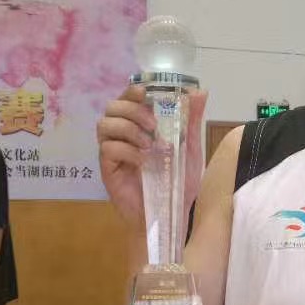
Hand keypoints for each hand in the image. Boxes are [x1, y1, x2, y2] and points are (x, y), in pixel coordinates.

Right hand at [97, 84, 207, 230]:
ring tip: (149, 145)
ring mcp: (112, 151)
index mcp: (138, 125)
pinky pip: (108, 149)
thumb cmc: (178, 182)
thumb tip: (200, 91)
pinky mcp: (108, 169)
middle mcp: (122, 134)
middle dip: (133, 111)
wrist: (171, 213)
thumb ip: (192, 120)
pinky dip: (127, 150)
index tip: (145, 92)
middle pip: (112, 107)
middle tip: (154, 127)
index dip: (131, 91)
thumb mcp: (190, 148)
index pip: (127, 98)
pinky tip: (143, 161)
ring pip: (104, 125)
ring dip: (128, 129)